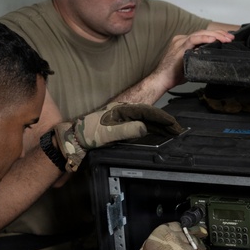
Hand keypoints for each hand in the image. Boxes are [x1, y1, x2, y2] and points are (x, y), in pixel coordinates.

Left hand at [53, 102, 182, 171]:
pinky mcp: (119, 125)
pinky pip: (138, 124)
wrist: (73, 139)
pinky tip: (153, 133)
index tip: (174, 124)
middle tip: (177, 129)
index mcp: (123, 109)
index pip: (148, 112)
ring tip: (170, 131)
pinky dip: (149, 128)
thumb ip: (128, 130)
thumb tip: (145, 128)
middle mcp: (124, 111)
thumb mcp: (108, 133)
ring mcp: (122, 117)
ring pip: (144, 119)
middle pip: (149, 114)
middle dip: (163, 121)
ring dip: (157, 124)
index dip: (162, 118)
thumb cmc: (87, 134)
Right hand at [153, 28, 235, 89]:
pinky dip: (204, 39)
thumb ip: (199, 59)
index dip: (216, 35)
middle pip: (203, 32)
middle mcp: (181, 39)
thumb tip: (212, 61)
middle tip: (230, 38)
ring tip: (226, 39)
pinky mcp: (179, 48)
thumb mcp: (191, 64)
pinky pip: (193, 40)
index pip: (203, 35)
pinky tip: (213, 40)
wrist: (161, 80)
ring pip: (200, 33)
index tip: (227, 38)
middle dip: (219, 34)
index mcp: (184, 42)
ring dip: (215, 35)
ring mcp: (180, 42)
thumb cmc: (174, 75)